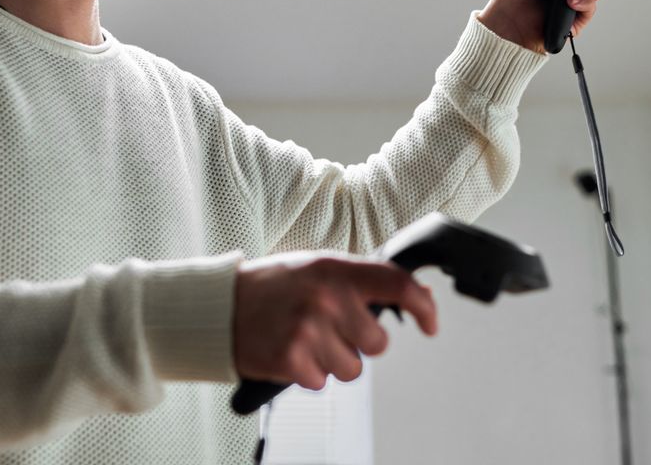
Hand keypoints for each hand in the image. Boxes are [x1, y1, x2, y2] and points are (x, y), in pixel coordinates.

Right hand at [232, 252, 436, 389]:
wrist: (220, 306)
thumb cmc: (273, 286)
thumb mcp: (319, 268)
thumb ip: (365, 279)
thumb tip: (419, 296)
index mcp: (335, 270)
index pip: (397, 284)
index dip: (423, 306)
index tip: (430, 322)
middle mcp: (326, 298)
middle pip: (377, 343)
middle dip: (359, 342)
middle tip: (331, 328)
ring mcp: (308, 330)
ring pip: (352, 368)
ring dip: (333, 360)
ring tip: (306, 338)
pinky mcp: (291, 359)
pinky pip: (323, 382)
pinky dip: (310, 373)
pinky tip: (291, 351)